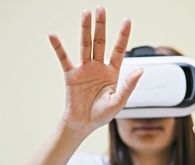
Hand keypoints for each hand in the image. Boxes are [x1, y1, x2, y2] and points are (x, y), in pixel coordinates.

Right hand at [49, 7, 142, 138]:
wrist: (84, 124)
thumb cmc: (102, 114)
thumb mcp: (118, 102)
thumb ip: (128, 86)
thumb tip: (140, 70)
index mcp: (112, 72)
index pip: (119, 50)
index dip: (122, 36)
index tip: (127, 20)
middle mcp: (98, 67)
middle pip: (100, 42)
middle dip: (101, 26)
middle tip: (100, 9)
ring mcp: (84, 69)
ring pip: (85, 45)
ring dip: (85, 30)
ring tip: (86, 13)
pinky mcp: (71, 75)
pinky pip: (64, 58)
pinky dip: (59, 47)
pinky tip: (53, 35)